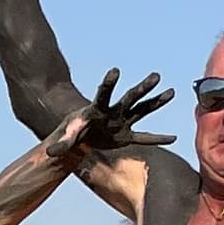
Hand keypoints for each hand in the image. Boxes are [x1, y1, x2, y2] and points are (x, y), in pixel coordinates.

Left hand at [48, 66, 173, 163]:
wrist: (79, 136)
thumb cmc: (73, 132)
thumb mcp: (66, 137)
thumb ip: (62, 144)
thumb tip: (50, 154)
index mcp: (98, 109)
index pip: (103, 93)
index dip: (108, 83)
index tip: (115, 71)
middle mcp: (114, 112)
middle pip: (131, 97)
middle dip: (143, 88)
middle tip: (156, 76)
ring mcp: (122, 122)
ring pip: (143, 110)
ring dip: (156, 102)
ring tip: (171, 91)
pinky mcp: (126, 136)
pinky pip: (145, 138)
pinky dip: (158, 139)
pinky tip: (173, 138)